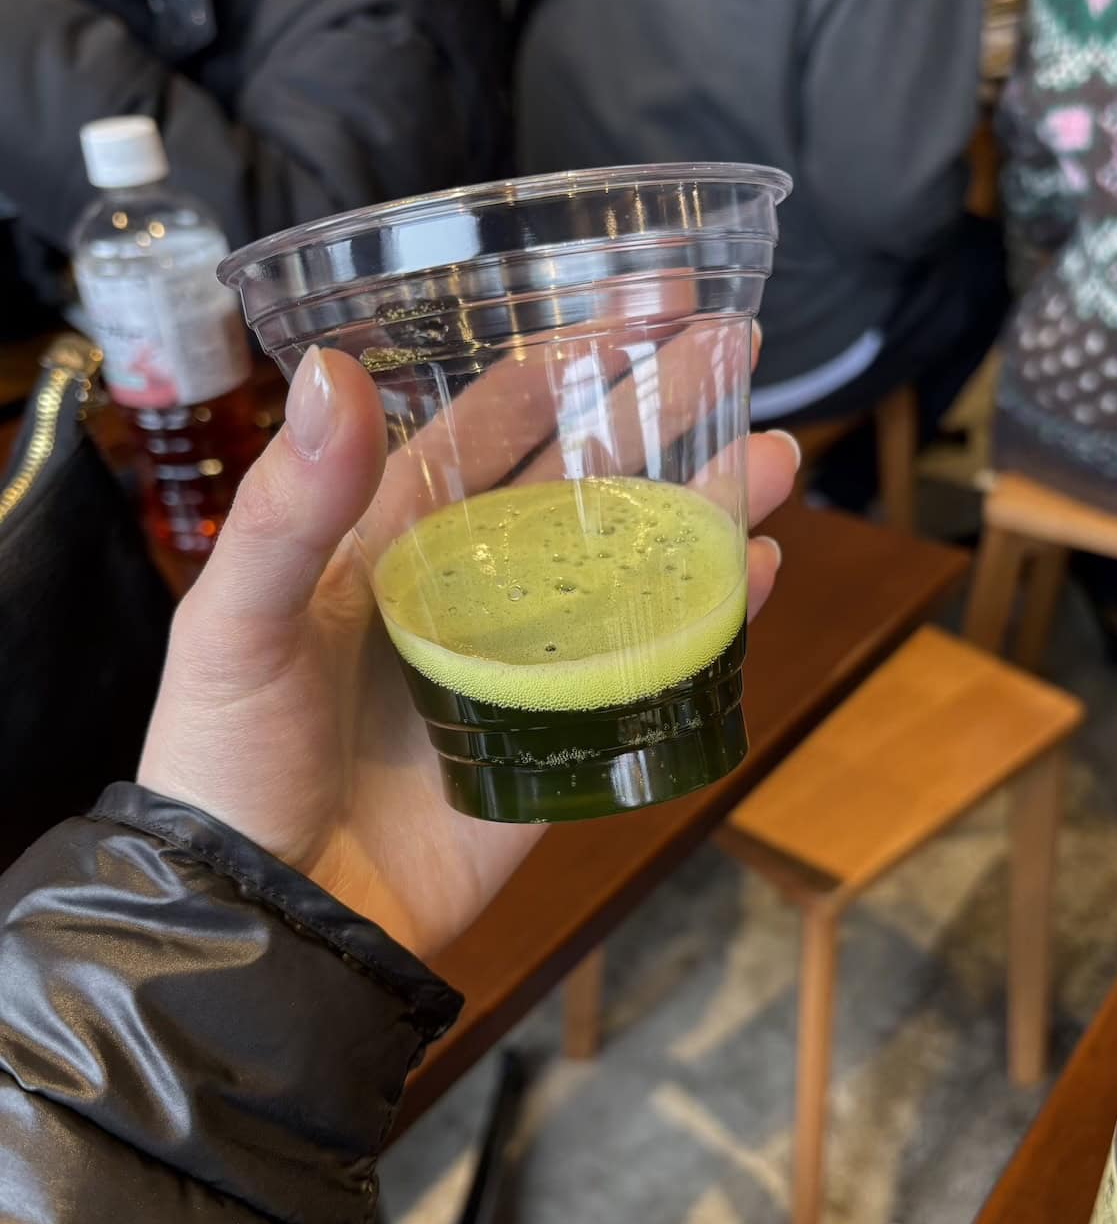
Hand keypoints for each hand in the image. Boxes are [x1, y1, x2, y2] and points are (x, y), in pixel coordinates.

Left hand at [140, 343, 800, 962]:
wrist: (272, 920)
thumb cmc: (228, 762)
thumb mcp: (236, 622)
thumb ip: (288, 504)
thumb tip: (334, 370)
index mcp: (395, 534)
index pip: (493, 422)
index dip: (565, 359)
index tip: (636, 303)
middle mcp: (473, 583)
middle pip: (584, 476)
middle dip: (660, 408)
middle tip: (735, 346)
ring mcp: (528, 659)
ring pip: (636, 562)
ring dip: (706, 503)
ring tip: (779, 454)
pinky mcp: (567, 737)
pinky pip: (653, 664)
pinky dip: (712, 618)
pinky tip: (758, 569)